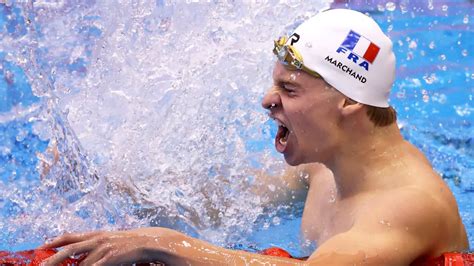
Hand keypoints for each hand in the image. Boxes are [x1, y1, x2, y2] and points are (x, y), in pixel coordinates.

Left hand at [41, 227, 180, 264]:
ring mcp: (103, 248)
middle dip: (54, 258)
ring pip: (81, 262)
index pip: (69, 236)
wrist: (145, 242)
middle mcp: (97, 239)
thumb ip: (92, 245)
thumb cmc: (126, 244)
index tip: (41, 247)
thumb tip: (78, 255)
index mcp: (95, 234)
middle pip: (70, 248)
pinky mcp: (111, 257)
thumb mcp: (107, 240)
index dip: (54, 241)